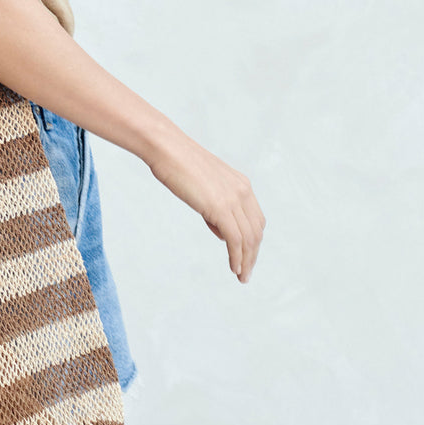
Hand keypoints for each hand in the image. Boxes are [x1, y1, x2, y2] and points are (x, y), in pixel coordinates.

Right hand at [147, 135, 265, 282]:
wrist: (167, 148)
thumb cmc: (178, 164)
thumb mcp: (203, 186)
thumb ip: (216, 207)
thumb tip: (222, 231)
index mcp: (241, 184)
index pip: (256, 218)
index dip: (254, 240)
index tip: (247, 256)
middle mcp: (243, 191)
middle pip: (256, 231)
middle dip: (253, 254)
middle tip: (246, 273)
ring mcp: (233, 199)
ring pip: (249, 238)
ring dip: (247, 260)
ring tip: (242, 276)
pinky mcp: (221, 208)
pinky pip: (236, 240)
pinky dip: (238, 257)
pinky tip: (234, 268)